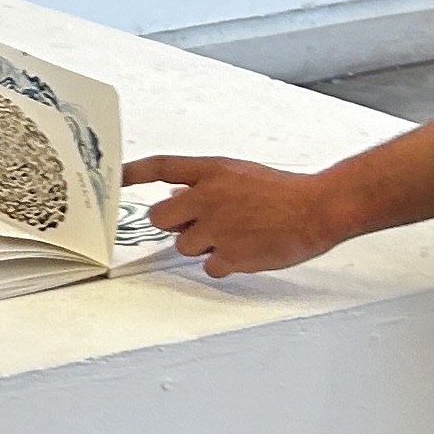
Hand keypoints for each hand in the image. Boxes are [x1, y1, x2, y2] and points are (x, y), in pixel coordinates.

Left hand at [118, 155, 350, 278]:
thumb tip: (179, 194)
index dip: (132, 173)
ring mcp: (217, 227)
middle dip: (174, 223)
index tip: (114, 179)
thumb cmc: (284, 191)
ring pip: (183, 246)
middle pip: (160, 217)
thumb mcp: (239, 175)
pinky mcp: (230, 255)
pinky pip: (209, 266)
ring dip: (202, 245)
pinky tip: (244, 250)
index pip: (161, 167)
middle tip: (198, 223)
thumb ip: (205, 185)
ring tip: (235, 235)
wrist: (318, 209)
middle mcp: (208, 197)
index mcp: (212, 171)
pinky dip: (223, 263)